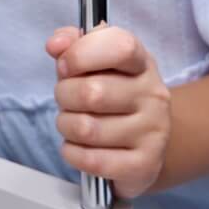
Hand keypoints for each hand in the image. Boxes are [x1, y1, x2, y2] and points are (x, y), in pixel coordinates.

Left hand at [46, 25, 171, 199]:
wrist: (146, 139)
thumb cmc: (112, 93)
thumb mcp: (96, 61)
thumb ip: (73, 44)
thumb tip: (55, 44)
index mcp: (142, 63)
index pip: (120, 46)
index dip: (81, 54)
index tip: (64, 65)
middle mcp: (153, 95)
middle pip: (92, 93)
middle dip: (63, 95)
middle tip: (66, 99)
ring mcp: (153, 131)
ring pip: (87, 129)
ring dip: (66, 125)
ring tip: (72, 122)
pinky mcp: (144, 165)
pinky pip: (92, 160)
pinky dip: (72, 153)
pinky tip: (77, 147)